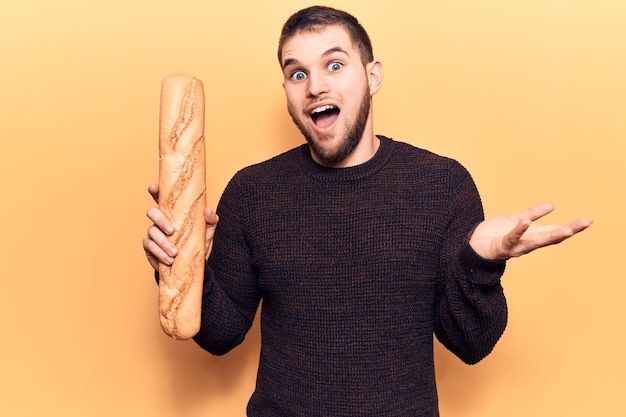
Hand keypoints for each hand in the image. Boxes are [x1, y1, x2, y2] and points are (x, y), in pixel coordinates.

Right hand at [142, 184, 218, 269]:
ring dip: (162, 242)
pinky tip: (169, 260)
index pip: (160, 197)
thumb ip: (211, 219)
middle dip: (160, 220)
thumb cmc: (198, 241)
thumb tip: (207, 210)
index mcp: (172, 211)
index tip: (154, 188)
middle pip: (151, 212)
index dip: (155, 190)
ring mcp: (152, 233)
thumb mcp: (207, 230)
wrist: (192, 263)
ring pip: (151, 232)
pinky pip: (150, 248)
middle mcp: (159, 220)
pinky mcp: (149, 248)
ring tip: (174, 252)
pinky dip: (159, 254)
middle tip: (172, 231)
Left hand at [469, 203, 592, 260]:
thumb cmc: (497, 234)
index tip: (588, 220)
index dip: (572, 227)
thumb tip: (552, 206)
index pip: (556, 231)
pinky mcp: (502, 245)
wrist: (475, 246)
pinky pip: (512, 237)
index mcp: (533, 236)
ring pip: (537, 241)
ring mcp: (517, 245)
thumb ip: (533, 214)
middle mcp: (528, 243)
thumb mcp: (517, 221)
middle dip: (570, 230)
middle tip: (586, 222)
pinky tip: (526, 222)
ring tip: (566, 229)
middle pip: (552, 237)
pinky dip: (519, 230)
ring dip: (551, 236)